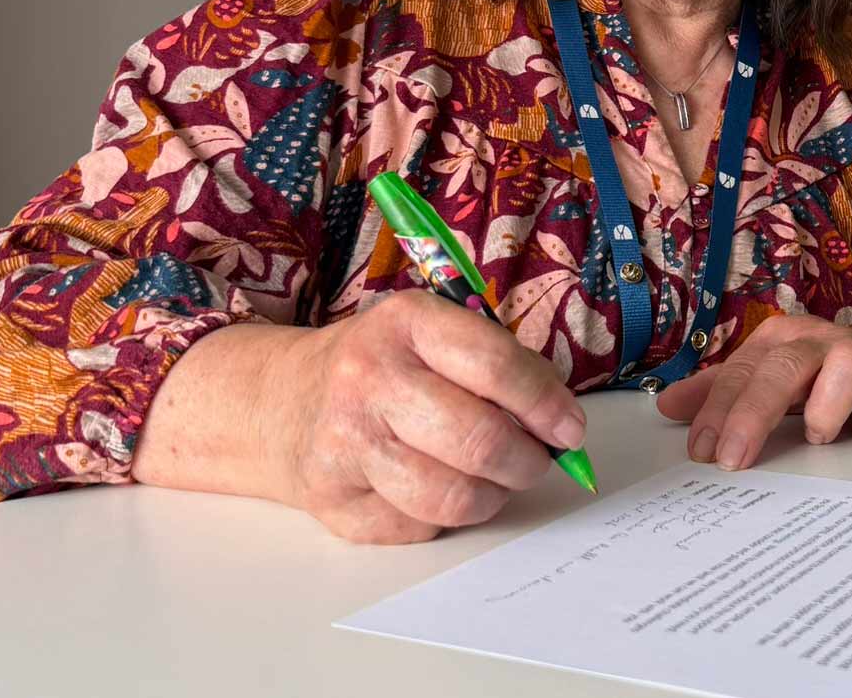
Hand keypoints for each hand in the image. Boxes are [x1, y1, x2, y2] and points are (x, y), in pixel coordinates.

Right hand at [267, 290, 585, 543]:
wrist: (281, 401)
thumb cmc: (383, 365)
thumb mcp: (433, 332)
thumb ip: (498, 364)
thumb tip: (562, 423)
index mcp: (406, 324)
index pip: (496, 366)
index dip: (546, 404)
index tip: (570, 428)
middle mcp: (369, 380)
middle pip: (478, 439)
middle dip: (527, 459)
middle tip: (536, 460)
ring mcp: (346, 445)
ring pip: (451, 496)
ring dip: (492, 495)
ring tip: (494, 479)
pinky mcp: (333, 503)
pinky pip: (418, 528)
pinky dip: (445, 517)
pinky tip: (440, 488)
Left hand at [653, 315, 851, 470]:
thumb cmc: (826, 380)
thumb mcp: (770, 383)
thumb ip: (722, 393)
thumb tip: (666, 406)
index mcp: (783, 339)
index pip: (742, 370)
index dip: (718, 410)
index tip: (702, 452)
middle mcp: (823, 341)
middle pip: (785, 366)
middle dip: (754, 412)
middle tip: (733, 459)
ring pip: (848, 366)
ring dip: (827, 407)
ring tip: (816, 437)